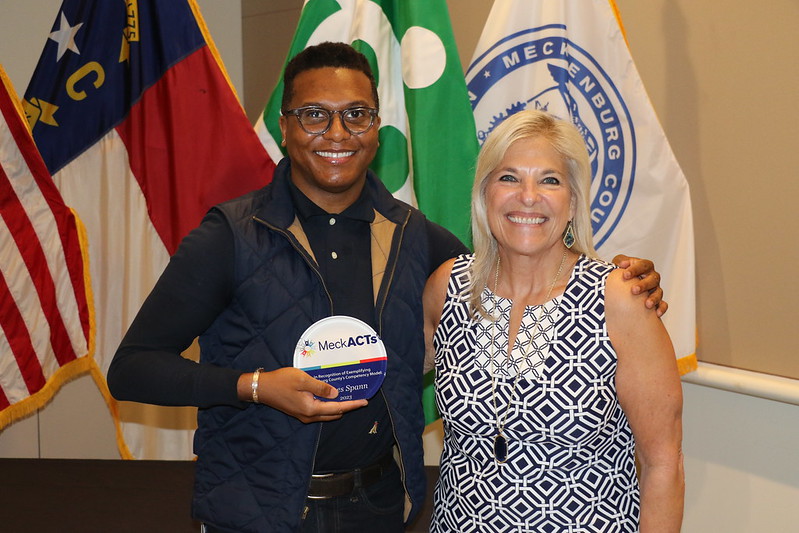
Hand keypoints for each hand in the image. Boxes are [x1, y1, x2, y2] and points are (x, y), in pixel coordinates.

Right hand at [243, 367, 366, 422]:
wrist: (262, 388)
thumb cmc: (281, 381)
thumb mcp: (302, 380)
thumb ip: (321, 387)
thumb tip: (336, 394)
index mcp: (311, 408)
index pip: (337, 408)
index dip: (352, 404)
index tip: (365, 402)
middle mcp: (309, 415)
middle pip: (334, 413)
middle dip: (347, 407)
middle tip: (358, 397)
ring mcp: (304, 415)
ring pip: (326, 413)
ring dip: (337, 406)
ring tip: (348, 396)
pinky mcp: (299, 412)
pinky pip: (319, 411)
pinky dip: (328, 405)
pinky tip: (330, 396)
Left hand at [612, 254, 668, 316]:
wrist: (622, 287)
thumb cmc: (622, 273)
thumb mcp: (619, 264)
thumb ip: (620, 261)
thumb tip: (621, 264)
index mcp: (645, 266)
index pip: (643, 265)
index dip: (635, 269)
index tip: (625, 275)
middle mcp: (652, 277)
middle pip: (653, 279)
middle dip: (644, 285)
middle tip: (634, 290)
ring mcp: (655, 289)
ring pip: (659, 292)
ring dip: (653, 298)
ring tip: (646, 304)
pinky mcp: (657, 301)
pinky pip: (663, 304)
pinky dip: (661, 308)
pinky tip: (656, 314)